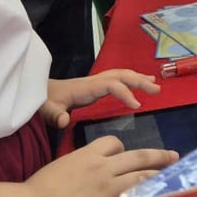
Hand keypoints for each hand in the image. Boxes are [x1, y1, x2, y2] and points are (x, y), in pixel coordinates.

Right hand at [26, 136, 176, 196]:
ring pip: (141, 175)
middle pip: (137, 155)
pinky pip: (133, 196)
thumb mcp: (61, 166)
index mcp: (89, 153)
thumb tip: (84, 173)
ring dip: (158, 175)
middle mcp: (103, 165)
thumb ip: (79, 165)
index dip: (122, 149)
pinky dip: (145, 195)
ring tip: (171, 177)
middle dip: (157, 155)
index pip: (114, 143)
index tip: (126, 156)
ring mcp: (107, 185)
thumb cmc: (39, 187)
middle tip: (173, 156)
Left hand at [41, 70, 160, 129]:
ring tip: (155, 84)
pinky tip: (140, 86)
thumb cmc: (45, 102)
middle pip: (121, 75)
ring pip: (121, 75)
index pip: (112, 85)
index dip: (125, 93)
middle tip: (156, 90)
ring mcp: (96, 82)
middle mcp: (94, 81)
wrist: (40, 93)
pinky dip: (131, 80)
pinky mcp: (96, 86)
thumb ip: (54, 115)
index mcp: (87, 87)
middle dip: (139, 81)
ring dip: (138, 78)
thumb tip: (64, 121)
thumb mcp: (47, 110)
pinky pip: (118, 80)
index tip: (137, 106)